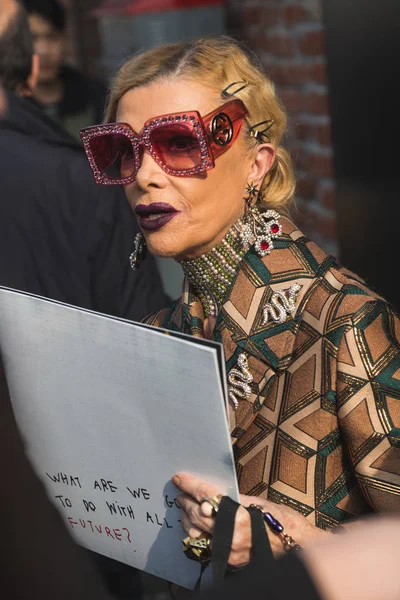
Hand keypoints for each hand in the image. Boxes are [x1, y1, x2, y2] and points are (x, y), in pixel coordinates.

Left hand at [173, 473, 328, 566]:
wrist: (296, 546)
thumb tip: (214, 492)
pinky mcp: (229, 562)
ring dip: (189, 519)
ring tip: (187, 508)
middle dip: (187, 502)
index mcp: (239, 516)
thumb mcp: (257, 501)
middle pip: (198, 515)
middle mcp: (231, 536)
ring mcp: (229, 552)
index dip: (191, 486)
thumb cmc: (280, 520)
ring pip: (197, 533)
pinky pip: (206, 546)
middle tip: (182, 493)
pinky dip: (199, 534)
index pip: (207, 497)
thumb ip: (233, 498)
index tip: (180, 478)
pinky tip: (197, 526)